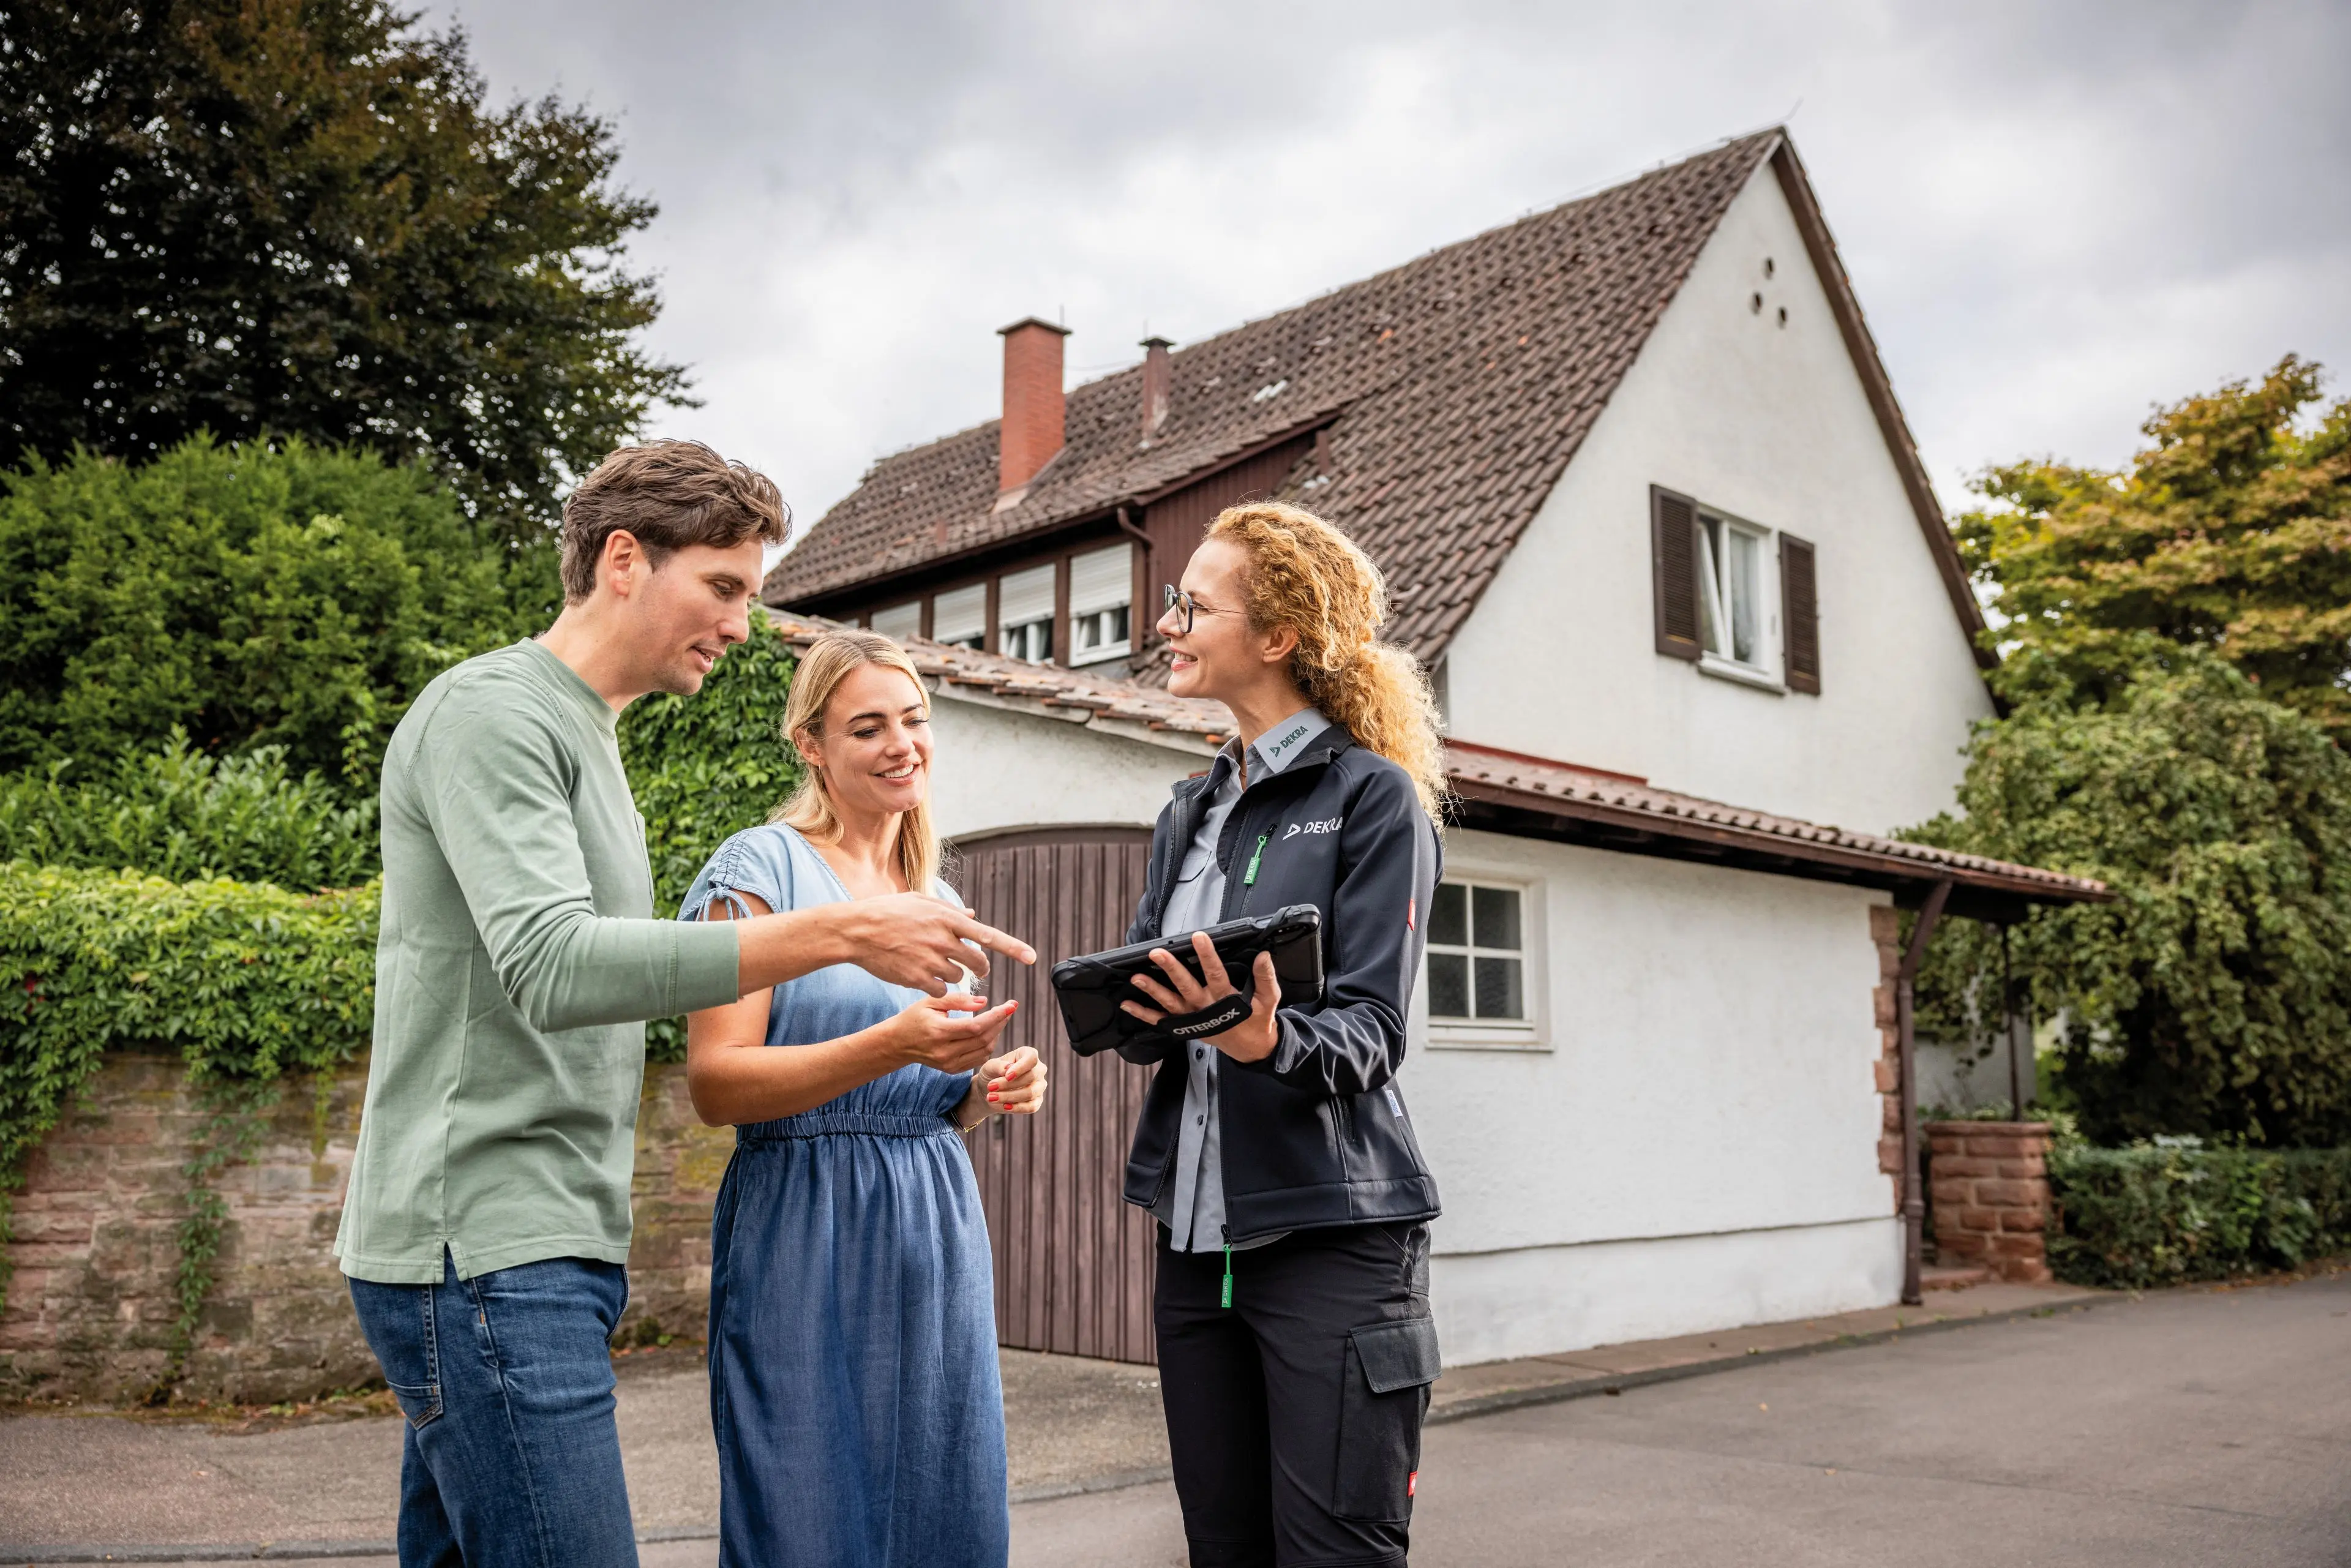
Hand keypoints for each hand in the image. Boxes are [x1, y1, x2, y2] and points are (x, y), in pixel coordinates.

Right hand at [837, 893, 1036, 995]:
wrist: (857, 930)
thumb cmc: (887, 912)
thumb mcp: (920, 902)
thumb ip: (949, 910)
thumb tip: (973, 916)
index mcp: (947, 918)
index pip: (988, 934)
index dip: (1012, 947)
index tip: (1031, 957)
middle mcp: (943, 939)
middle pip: (978, 961)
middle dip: (980, 967)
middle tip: (976, 968)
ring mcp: (931, 960)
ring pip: (960, 977)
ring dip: (954, 975)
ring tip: (935, 965)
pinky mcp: (918, 978)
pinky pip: (941, 991)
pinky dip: (939, 989)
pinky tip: (925, 978)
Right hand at [882, 992, 1016, 1073]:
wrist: (898, 1043)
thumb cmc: (915, 1017)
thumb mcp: (932, 1001)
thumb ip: (958, 1000)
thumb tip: (984, 1002)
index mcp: (939, 1032)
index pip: (976, 1026)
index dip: (997, 1015)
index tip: (1012, 1004)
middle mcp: (945, 1051)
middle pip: (983, 1039)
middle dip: (1001, 1022)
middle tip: (1009, 1008)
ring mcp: (949, 1064)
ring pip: (984, 1050)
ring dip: (997, 1034)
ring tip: (1000, 1018)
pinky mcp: (951, 1070)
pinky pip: (978, 1059)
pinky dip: (988, 1045)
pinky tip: (989, 1032)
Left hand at [959, 1045, 1046, 1126]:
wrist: (989, 1091)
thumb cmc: (991, 1074)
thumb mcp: (989, 1067)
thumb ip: (998, 1066)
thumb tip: (1008, 1069)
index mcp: (1028, 1054)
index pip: (1031, 1058)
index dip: (1020, 1067)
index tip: (1006, 1076)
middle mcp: (1038, 1069)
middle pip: (1030, 1076)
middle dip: (1008, 1084)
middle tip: (990, 1087)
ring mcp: (1039, 1086)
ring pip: (1030, 1092)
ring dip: (1009, 1096)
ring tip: (991, 1097)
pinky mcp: (1037, 1101)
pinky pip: (1032, 1106)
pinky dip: (1017, 1107)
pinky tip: (1005, 1106)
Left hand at [1119, 930, 1280, 1063]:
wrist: (1249, 1048)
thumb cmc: (1257, 1020)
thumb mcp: (1268, 999)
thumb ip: (1265, 977)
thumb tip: (1263, 955)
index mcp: (1226, 999)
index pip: (1216, 974)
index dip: (1207, 955)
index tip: (1199, 937)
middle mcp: (1205, 1008)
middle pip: (1186, 986)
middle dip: (1171, 969)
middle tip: (1157, 954)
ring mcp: (1192, 1018)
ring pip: (1169, 1003)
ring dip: (1152, 990)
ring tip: (1137, 977)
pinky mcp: (1184, 1026)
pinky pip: (1160, 1020)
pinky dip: (1143, 1013)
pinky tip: (1127, 1004)